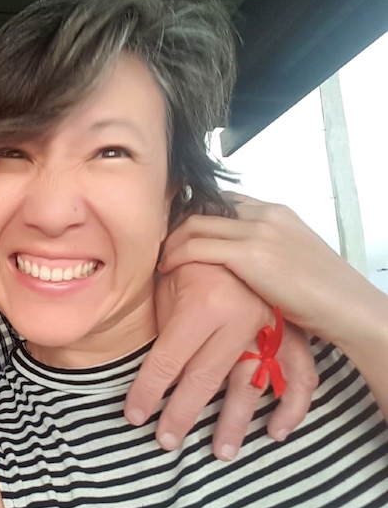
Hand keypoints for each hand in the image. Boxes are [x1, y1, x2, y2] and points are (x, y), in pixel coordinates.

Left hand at [125, 262, 316, 459]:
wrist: (238, 227)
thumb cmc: (193, 256)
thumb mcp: (169, 281)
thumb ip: (163, 323)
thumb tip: (149, 369)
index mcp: (202, 304)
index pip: (167, 361)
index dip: (147, 392)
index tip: (133, 415)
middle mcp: (238, 320)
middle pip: (204, 380)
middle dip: (181, 415)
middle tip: (166, 441)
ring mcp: (268, 327)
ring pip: (249, 384)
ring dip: (233, 422)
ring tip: (219, 451)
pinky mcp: (288, 330)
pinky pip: (297, 373)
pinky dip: (291, 405)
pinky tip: (277, 430)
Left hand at [158, 191, 387, 419]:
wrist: (349, 307)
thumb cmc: (324, 294)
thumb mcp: (292, 259)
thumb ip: (264, 250)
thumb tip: (235, 262)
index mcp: (276, 212)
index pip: (222, 200)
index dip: (194, 213)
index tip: (176, 231)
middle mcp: (264, 214)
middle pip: (203, 207)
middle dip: (175, 224)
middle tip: (158, 243)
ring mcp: (257, 231)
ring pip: (194, 224)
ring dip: (169, 240)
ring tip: (158, 257)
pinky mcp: (250, 254)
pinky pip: (197, 246)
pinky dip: (176, 255)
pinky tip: (167, 269)